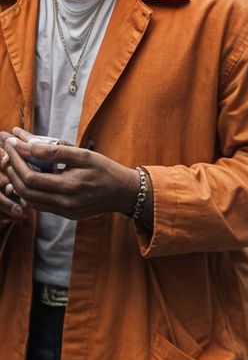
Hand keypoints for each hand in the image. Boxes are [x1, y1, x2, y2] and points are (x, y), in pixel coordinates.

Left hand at [2, 132, 140, 220]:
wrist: (125, 193)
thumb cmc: (106, 170)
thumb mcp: (84, 156)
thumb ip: (56, 151)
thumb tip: (29, 146)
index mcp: (69, 187)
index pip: (30, 177)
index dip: (16, 160)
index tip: (11, 144)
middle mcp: (64, 203)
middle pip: (24, 191)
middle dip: (13, 171)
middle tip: (9, 154)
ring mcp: (64, 211)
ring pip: (29, 200)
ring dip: (18, 182)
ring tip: (16, 165)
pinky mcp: (66, 215)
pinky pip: (40, 205)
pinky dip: (30, 192)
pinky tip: (30, 179)